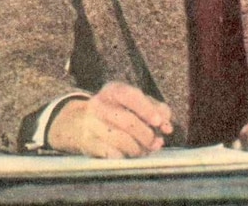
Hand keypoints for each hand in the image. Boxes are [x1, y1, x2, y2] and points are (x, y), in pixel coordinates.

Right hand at [47, 82, 172, 157]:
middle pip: (128, 122)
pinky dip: (124, 156)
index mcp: (113, 90)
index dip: (147, 109)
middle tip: (156, 143)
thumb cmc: (117, 110)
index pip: (131, 96)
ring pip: (121, 141)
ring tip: (144, 150)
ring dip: (138, 149)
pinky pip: (111, 154)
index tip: (158, 122)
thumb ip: (156, 109)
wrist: (80, 121)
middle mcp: (99, 105)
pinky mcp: (87, 143)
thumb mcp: (135, 102)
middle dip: (147, 135)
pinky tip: (128, 154)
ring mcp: (91, 124)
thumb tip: (167, 127)